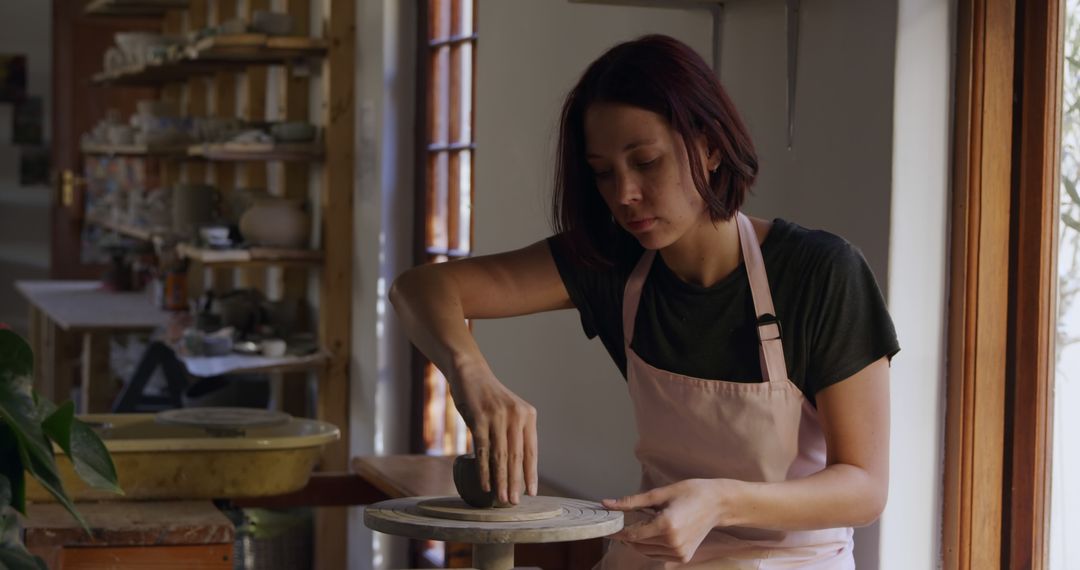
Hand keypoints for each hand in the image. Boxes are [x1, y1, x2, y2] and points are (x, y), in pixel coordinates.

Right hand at [449, 358, 537, 504]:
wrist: (469, 373)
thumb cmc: (488, 397)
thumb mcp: (509, 410)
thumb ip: (514, 432)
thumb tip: (515, 465)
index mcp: (528, 415)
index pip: (531, 450)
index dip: (531, 473)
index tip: (531, 492)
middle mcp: (515, 416)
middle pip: (516, 457)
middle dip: (516, 482)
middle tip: (514, 502)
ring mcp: (497, 417)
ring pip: (501, 456)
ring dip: (501, 481)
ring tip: (502, 499)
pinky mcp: (479, 419)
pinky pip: (483, 451)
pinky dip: (484, 471)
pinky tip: (485, 485)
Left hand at [603, 479, 735, 562]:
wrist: (718, 504)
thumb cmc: (691, 492)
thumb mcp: (660, 493)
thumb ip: (632, 501)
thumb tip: (607, 504)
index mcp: (666, 526)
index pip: (632, 534)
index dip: (616, 531)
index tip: (606, 526)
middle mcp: (672, 543)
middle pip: (637, 544)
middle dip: (626, 534)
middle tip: (620, 521)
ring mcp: (679, 553)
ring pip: (645, 552)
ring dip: (637, 541)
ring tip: (638, 524)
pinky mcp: (683, 557)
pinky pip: (656, 554)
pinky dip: (648, 546)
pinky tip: (651, 532)